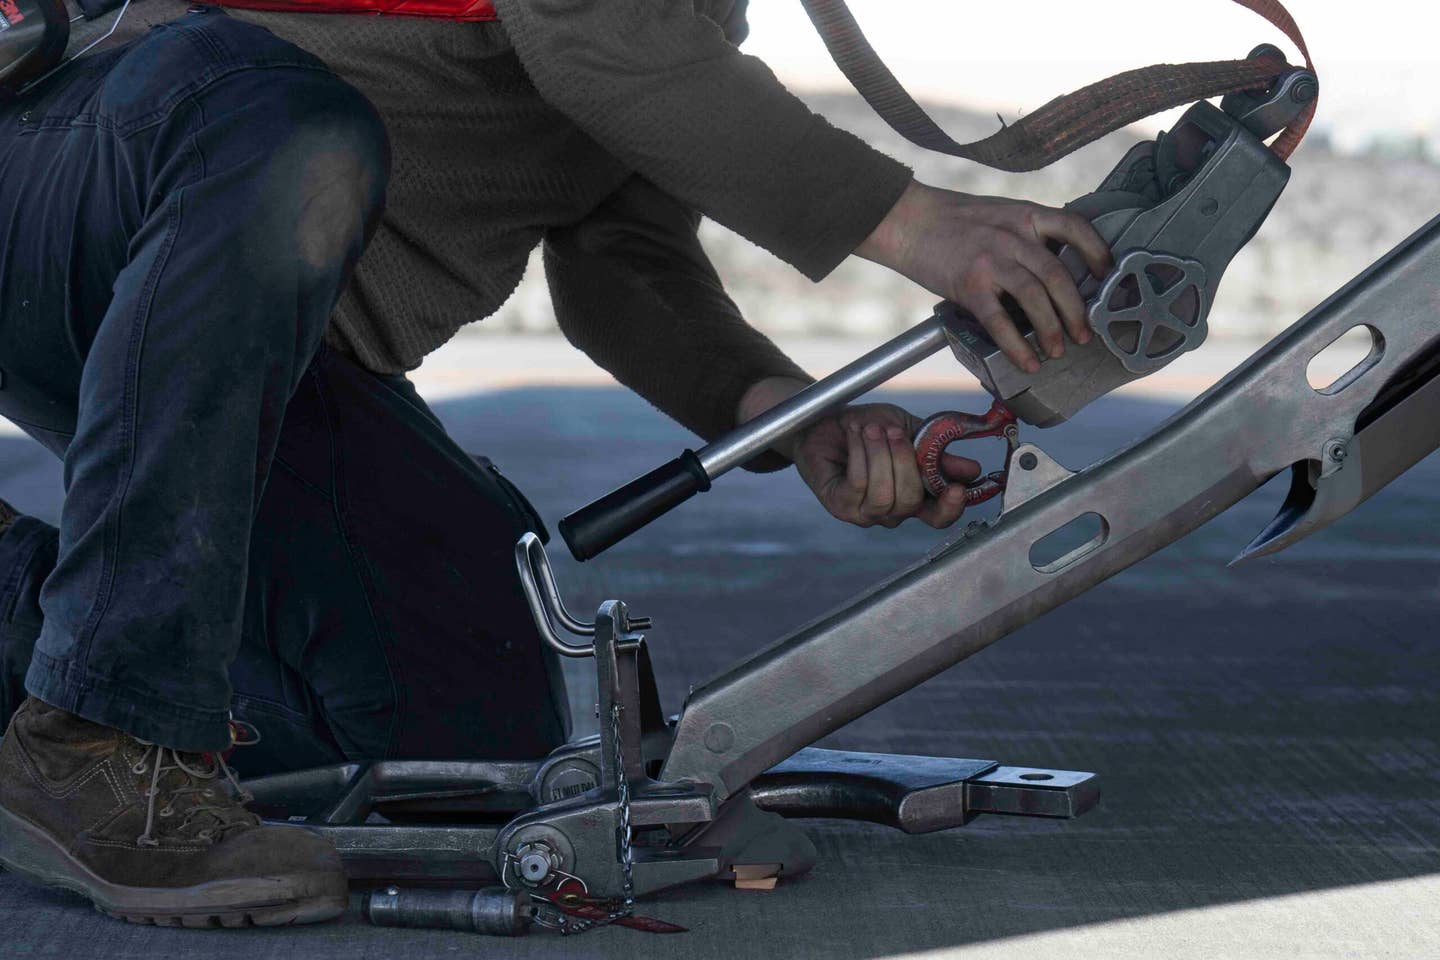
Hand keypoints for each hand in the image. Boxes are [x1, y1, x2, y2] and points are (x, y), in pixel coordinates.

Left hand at [793, 403, 981, 528]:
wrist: (826, 421)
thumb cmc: (868, 428)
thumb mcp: (909, 432)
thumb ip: (936, 451)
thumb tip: (971, 469)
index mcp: (915, 496)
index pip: (938, 516)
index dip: (950, 507)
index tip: (958, 487)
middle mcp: (892, 511)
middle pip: (910, 501)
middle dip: (904, 461)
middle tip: (893, 431)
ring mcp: (865, 512)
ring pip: (883, 495)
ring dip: (880, 456)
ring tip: (872, 430)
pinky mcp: (840, 506)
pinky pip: (858, 484)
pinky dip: (860, 454)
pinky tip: (855, 435)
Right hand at [857, 181, 1112, 372]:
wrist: (905, 221)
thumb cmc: (949, 221)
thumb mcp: (997, 214)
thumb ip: (1024, 234)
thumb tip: (1048, 270)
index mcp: (1024, 215)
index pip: (1074, 227)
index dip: (1096, 251)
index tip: (1105, 274)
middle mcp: (1012, 236)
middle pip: (1058, 275)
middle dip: (1076, 311)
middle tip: (1084, 334)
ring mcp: (991, 260)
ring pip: (1036, 298)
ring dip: (1052, 329)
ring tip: (1057, 350)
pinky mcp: (969, 285)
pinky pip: (1000, 321)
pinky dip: (1018, 345)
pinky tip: (1027, 361)